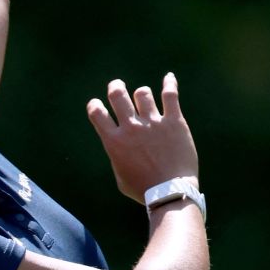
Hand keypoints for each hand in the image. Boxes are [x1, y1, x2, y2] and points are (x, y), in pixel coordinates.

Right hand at [86, 73, 199, 203]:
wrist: (171, 193)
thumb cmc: (143, 190)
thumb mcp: (120, 177)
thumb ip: (117, 157)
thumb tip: (119, 147)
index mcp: (115, 141)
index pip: (97, 113)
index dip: (94, 105)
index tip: (97, 105)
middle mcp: (132, 128)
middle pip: (117, 95)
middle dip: (115, 88)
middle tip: (116, 87)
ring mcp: (154, 123)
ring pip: (142, 93)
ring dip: (141, 94)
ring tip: (143, 97)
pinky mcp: (174, 122)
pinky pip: (170, 95)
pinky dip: (169, 84)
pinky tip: (169, 77)